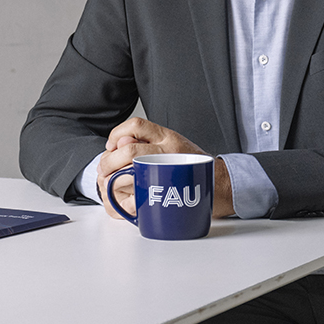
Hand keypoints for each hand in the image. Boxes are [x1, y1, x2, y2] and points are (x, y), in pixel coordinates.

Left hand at [95, 118, 233, 218]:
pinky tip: (122, 197)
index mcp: (168, 137)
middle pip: (130, 151)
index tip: (111, 145)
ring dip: (114, 180)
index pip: (137, 125)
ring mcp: (168, 173)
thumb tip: (119, 143)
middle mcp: (169, 152)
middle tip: (104, 169)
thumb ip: (148, 142)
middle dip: (110, 160)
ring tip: (109, 183)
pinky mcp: (167, 194)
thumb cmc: (192, 165)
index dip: (117, 134)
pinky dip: (125, 198)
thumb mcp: (174, 144)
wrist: (219, 184)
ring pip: (132, 174)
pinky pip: (139, 196)